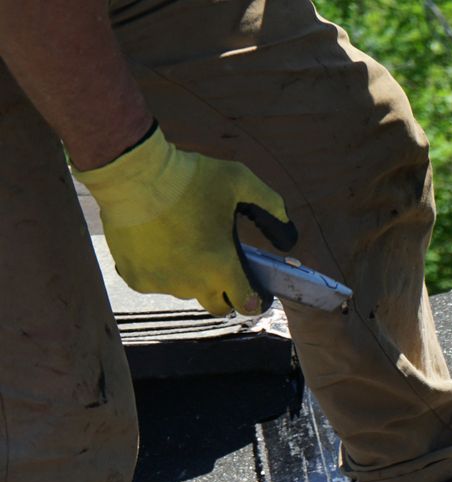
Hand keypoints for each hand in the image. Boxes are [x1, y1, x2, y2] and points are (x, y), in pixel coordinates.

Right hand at [74, 126, 293, 316]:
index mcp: (222, 267)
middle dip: (224, 293)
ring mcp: (163, 284)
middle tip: (219, 266)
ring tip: (183, 244)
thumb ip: (272, 206)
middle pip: (217, 306)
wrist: (132, 174)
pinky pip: (155, 283)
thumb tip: (289, 237)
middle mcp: (193, 284)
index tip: (254, 289)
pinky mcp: (136, 278)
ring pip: (185, 291)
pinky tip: (157, 244)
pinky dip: (159, 270)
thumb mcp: (240, 181)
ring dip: (190, 277)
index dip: (255, 299)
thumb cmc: (189, 177)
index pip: (247, 303)